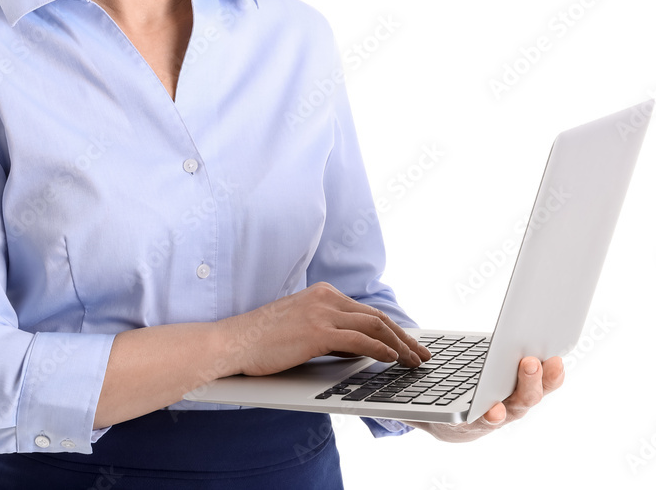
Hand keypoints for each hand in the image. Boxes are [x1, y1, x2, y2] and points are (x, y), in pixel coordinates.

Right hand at [218, 281, 430, 376]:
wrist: (233, 342)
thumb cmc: (262, 341)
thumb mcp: (300, 328)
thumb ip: (329, 332)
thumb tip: (358, 348)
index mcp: (322, 293)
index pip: (366, 311)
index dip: (392, 329)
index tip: (409, 345)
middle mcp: (325, 297)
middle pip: (376, 316)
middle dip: (404, 337)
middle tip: (422, 355)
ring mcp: (321, 312)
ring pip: (374, 325)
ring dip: (399, 345)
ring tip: (413, 362)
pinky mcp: (317, 331)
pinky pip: (359, 339)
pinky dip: (380, 349)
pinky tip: (392, 359)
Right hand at [402, 355, 563, 442]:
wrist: (449, 421)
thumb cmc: (429, 409)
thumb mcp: (412, 407)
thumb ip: (404, 403)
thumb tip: (372, 395)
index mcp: (466, 423)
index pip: (478, 423)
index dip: (487, 417)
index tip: (492, 411)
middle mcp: (493, 417)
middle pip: (515, 407)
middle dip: (523, 386)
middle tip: (527, 363)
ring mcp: (510, 406)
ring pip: (532, 397)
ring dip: (544, 379)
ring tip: (551, 359)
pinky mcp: (520, 392)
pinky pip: (541, 387)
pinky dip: (550, 375)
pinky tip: (556, 359)